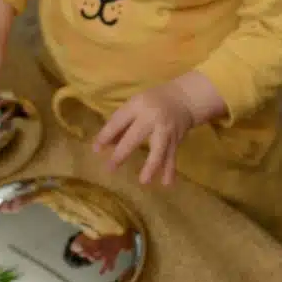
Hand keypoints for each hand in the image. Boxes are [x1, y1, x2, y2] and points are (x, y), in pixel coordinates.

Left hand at [92, 74, 223, 185]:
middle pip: (135, 137)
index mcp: (138, 106)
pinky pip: (171, 156)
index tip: (96, 149)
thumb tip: (106, 145)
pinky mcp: (176, 140)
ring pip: (158, 150)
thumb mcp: (135, 105)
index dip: (106, 135)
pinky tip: (167, 183)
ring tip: (143, 181)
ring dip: (151, 167)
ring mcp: (166, 130)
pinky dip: (170, 170)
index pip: (118, 121)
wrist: (184, 99)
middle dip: (122, 153)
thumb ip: (121, 124)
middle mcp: (152, 118)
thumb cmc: (153, 101)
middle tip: (110, 168)